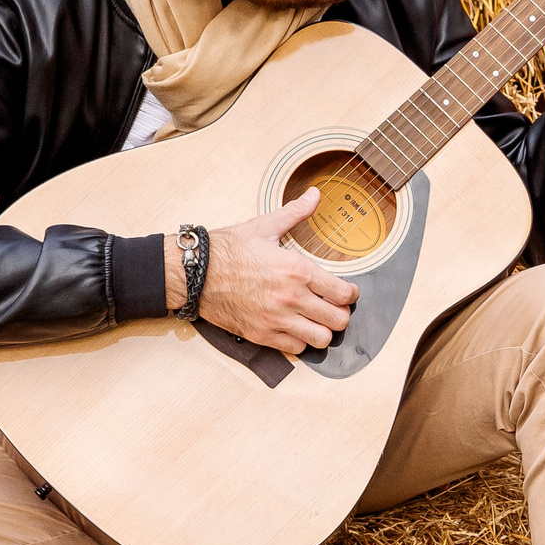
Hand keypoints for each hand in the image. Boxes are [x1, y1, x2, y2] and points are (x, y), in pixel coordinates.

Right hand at [173, 190, 359, 351]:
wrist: (193, 272)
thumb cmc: (226, 250)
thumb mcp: (264, 226)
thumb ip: (295, 212)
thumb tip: (314, 194)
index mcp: (296, 270)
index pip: (343, 293)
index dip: (351, 294)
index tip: (347, 292)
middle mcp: (290, 297)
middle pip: (338, 321)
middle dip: (341, 314)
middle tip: (334, 307)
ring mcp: (276, 319)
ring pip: (321, 340)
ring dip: (323, 331)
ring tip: (316, 320)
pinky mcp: (261, 334)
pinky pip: (295, 349)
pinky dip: (300, 342)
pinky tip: (295, 328)